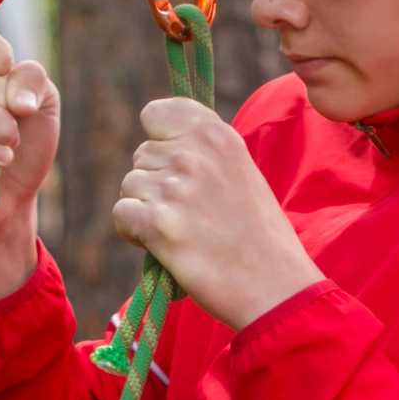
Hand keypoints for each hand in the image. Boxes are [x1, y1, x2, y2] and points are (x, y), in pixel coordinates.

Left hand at [114, 98, 321, 328]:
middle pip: (142, 156)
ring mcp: (175, 187)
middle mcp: (194, 154)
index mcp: (217, 135)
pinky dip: (133, 232)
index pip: (156, 114)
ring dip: (145, 209)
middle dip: (155, 183)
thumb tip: (160, 149)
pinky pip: (121, 213)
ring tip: (181, 232)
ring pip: (129, 185)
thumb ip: (203, 155)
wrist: (276, 285)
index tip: (173, 164)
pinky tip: (162, 246)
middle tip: (188, 214)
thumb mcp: (240, 173)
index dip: (158, 141)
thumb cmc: (259, 237)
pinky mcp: (158, 223)